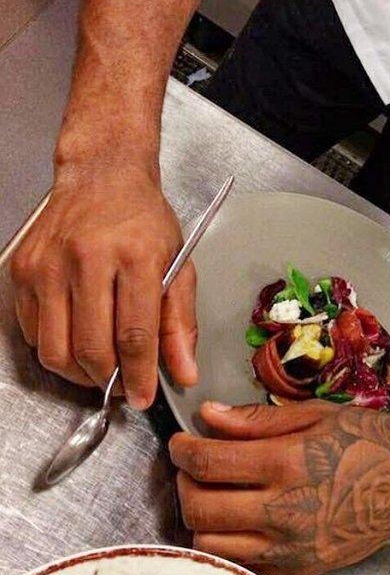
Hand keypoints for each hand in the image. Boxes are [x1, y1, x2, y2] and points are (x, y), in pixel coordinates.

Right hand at [10, 162, 196, 406]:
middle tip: (123, 385)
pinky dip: (55, 350)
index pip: (135, 334)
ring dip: (79, 374)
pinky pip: (33, 333)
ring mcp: (49, 265)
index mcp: (135, 255)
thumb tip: (183, 372)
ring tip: (102, 370)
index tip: (143, 398)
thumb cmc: (143, 219)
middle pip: (92, 348)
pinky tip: (77, 342)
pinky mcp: (22, 271)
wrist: (101, 176)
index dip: (139, 375)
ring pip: (55, 349)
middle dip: (109, 380)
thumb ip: (181, 321)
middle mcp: (88, 259)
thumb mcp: (178, 262)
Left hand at [170, 401, 389, 574]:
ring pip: (210, 541)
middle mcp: (284, 510)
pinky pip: (239, 561)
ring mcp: (289, 547)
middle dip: (184, 482)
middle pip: (199, 505)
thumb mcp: (318, 414)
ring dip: (200, 514)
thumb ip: (257, 419)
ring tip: (214, 491)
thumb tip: (208, 415)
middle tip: (193, 464)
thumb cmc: (371, 441)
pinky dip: (228, 539)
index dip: (182, 449)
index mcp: (288, 463)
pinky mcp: (296, 569)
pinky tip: (241, 515)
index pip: (209, 461)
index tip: (180, 441)